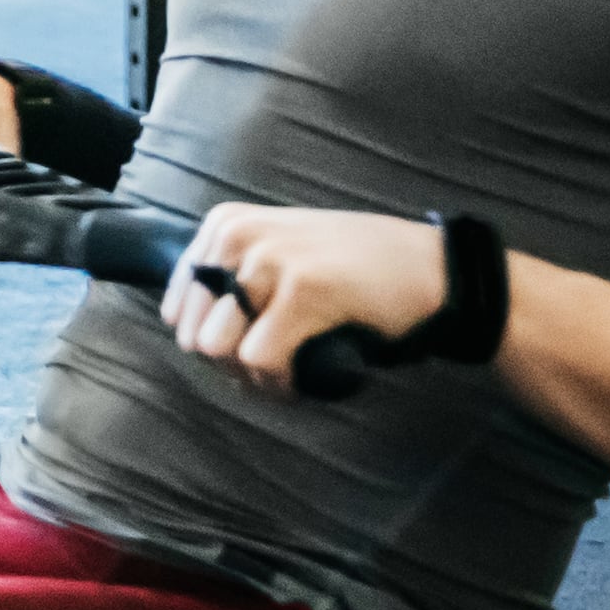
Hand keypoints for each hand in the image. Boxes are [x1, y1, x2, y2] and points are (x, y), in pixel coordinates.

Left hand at [165, 204, 450, 396]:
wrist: (431, 271)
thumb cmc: (356, 272)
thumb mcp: (280, 252)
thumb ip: (232, 279)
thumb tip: (186, 334)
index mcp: (225, 225)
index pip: (177, 309)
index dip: (213, 342)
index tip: (251, 347)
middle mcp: (239, 235)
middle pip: (193, 334)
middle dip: (231, 365)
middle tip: (279, 365)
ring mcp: (270, 259)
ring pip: (217, 349)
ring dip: (254, 377)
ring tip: (293, 369)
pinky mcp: (303, 289)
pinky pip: (259, 361)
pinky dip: (281, 383)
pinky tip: (310, 375)